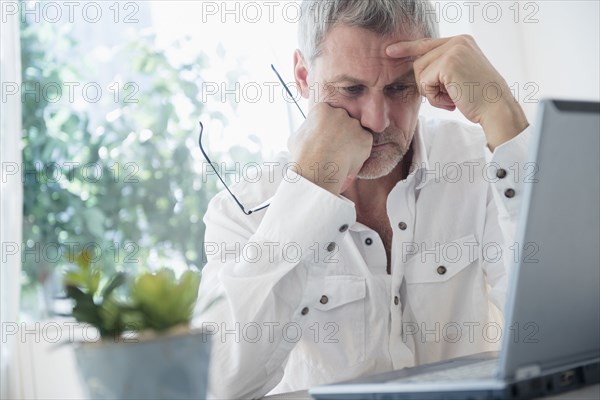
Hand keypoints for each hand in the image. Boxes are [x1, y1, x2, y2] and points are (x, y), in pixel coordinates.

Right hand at [288, 102, 372, 193]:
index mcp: (322, 109)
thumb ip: (306, 131)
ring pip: (354, 132)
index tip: (322, 140)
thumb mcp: (295, 138)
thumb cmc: (303, 155)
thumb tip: (307, 135)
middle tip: (332, 149)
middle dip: (339, 133)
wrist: (317, 168)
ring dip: (350, 142)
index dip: (325, 128)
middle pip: (342, 121)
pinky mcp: (365, 137)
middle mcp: (340, 112)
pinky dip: (358, 153)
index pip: (327, 115)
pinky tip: (347, 161)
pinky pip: (364, 145)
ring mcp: (354, 124)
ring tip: (339, 157)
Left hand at [386, 35, 527, 149]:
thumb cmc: (479, 98)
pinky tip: (452, 100)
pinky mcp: (448, 64)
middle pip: (419, 61)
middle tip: (450, 96)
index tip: (390, 51)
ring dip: (431, 92)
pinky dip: (434, 98)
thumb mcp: (461, 75)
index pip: (426, 43)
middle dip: (427, 85)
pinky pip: (424, 83)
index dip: (406, 48)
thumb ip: (443, 66)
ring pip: (420, 73)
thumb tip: (417, 67)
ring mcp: (453, 50)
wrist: (496, 108)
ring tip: (452, 98)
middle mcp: (457, 41)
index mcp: (461, 41)